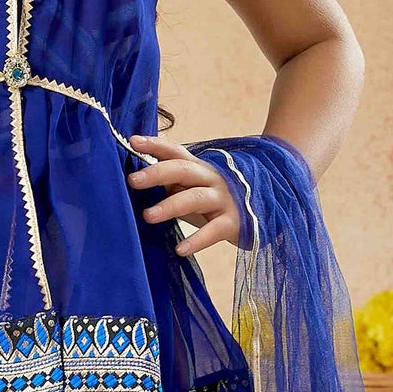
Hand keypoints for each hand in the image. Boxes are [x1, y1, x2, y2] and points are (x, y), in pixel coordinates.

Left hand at [125, 134, 241, 255]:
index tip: (133, 142)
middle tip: (133, 180)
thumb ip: (171, 182)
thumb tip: (135, 181)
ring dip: (171, 206)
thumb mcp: (193, 187)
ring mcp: (223, 200)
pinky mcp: (232, 222)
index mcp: (198, 168)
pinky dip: (197, 241)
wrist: (260, 216)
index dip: (155, 145)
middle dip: (157, 173)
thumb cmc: (213, 203)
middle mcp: (210, 178)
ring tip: (148, 216)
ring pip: (195, 198)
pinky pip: (213, 230)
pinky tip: (180, 250)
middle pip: (183, 170)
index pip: (175, 152)